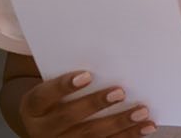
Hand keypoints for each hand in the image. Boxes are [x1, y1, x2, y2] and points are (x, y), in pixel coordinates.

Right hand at [19, 71, 156, 136]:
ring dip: (120, 123)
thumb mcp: (50, 84)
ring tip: (141, 110)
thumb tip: (104, 50)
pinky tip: (147, 126)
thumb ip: (68, 73)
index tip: (86, 75)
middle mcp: (44, 128)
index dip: (64, 86)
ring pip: (91, 135)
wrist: (43, 124)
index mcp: (33, 107)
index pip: (44, 96)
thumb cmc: (54, 96)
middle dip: (95, 104)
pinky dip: (129, 135)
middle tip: (120, 91)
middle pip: (69, 117)